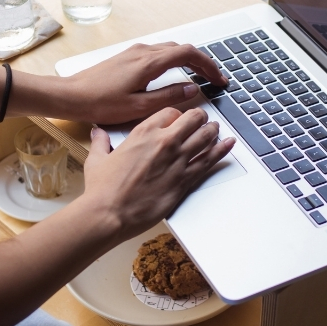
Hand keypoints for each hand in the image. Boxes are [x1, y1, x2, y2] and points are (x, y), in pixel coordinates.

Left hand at [62, 42, 226, 123]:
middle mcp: (143, 51)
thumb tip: (192, 90)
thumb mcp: (139, 107)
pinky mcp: (127, 56)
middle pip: (182, 49)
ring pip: (170, 49)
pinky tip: (175, 74)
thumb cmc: (100, 104)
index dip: (208, 66)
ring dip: (188, 60)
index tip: (219, 79)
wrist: (71, 95)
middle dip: (202, 62)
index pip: (189, 54)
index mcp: (149, 63)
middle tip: (214, 79)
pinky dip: (174, 60)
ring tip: (199, 77)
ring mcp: (134, 51)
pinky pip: (158, 52)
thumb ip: (169, 97)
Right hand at [79, 107, 234, 240]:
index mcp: (143, 132)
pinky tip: (229, 145)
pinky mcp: (185, 180)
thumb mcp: (97, 159)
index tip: (178, 118)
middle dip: (199, 117)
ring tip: (217, 129)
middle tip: (202, 119)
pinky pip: (209, 161)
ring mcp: (178, 161)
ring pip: (205, 137)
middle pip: (193, 119)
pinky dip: (222, 151)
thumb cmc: (103, 189)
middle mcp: (164, 142)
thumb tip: (98, 133)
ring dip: (213, 131)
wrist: (110, 213)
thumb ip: (101, 142)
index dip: (176, 114)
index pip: (170, 112)